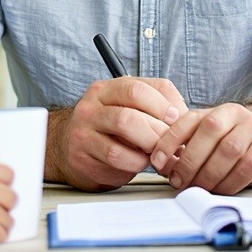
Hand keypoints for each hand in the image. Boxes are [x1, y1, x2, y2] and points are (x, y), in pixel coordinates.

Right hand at [46, 77, 186, 190]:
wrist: (66, 147)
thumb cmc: (107, 128)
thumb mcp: (127, 107)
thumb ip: (154, 104)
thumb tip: (185, 116)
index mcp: (106, 89)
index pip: (137, 88)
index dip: (162, 104)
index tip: (176, 118)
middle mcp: (91, 106)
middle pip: (130, 114)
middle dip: (157, 131)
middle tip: (171, 142)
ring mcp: (83, 131)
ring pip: (122, 138)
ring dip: (148, 148)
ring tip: (156, 153)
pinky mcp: (81, 155)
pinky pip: (115, 159)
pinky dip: (135, 163)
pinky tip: (140, 163)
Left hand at [149, 102, 251, 194]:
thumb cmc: (226, 138)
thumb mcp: (203, 134)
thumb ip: (182, 143)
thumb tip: (160, 163)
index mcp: (215, 109)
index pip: (189, 121)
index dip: (170, 141)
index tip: (158, 162)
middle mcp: (236, 114)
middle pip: (210, 133)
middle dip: (190, 162)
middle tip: (178, 180)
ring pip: (230, 152)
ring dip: (209, 176)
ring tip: (196, 187)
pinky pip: (246, 169)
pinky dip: (228, 184)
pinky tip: (217, 189)